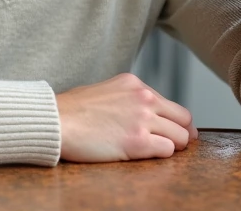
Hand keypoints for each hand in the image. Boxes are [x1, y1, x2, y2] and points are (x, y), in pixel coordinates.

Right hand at [55, 73, 197, 161]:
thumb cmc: (73, 110)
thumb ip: (127, 98)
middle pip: (183, 119)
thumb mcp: (105, 90)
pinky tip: (146, 155)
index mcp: (135, 85)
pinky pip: (167, 151)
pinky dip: (161, 155)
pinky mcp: (138, 141)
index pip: (171, 104)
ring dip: (172, 146)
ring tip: (158, 151)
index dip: (175, 121)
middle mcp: (144, 98)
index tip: (175, 131)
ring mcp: (143, 119)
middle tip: (177, 144)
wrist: (57, 121)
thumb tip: (140, 112)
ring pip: (180, 137)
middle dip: (182, 133)